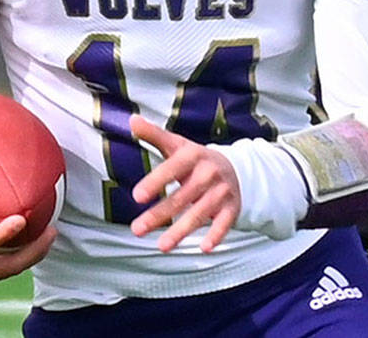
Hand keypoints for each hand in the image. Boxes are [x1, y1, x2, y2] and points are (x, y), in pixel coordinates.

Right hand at [0, 166, 55, 296]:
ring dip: (31, 255)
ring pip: (11, 271)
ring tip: (50, 234)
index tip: (21, 218)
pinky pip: (3, 269)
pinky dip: (18, 255)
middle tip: (53, 230)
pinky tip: (27, 238)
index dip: (3, 235)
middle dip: (34, 252)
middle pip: (10, 267)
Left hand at [127, 115, 240, 252]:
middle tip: (137, 229)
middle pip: (181, 197)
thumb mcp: (177, 144)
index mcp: (192, 156)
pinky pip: (224, 224)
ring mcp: (221, 192)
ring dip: (180, 231)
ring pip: (199, 214)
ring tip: (162, 246)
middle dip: (159, 215)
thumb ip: (154, 134)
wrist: (234, 168)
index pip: (171, 169)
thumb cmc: (196, 159)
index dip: (155, 182)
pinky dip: (216, 235)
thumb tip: (132, 120)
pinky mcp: (231, 209)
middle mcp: (208, 174)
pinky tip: (204, 248)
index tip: (137, 196)